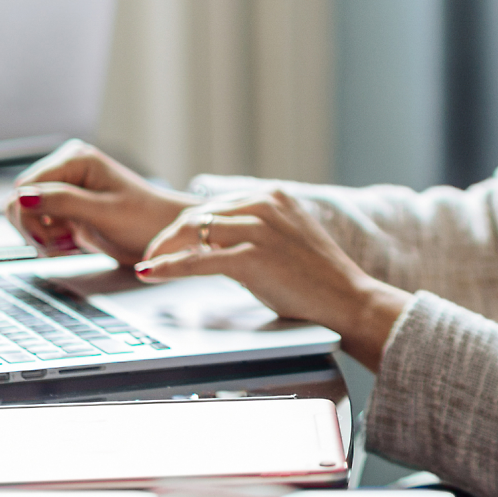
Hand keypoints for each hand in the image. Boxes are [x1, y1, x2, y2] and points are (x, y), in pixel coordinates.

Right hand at [6, 140, 191, 262]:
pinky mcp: (66, 210)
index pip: (25, 186)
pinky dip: (50, 241)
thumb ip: (63, 202)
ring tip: (69, 245)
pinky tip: (72, 245)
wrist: (164, 237)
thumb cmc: (144, 220)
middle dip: (34, 228)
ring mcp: (65, 190)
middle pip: (20, 201)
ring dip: (42, 238)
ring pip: (26, 216)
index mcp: (75, 159)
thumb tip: (22, 196)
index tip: (48, 239)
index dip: (28, 214)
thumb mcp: (104, 212)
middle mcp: (66, 169)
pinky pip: (40, 226)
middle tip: (61, 245)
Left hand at [134, 190, 410, 370]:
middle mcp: (266, 205)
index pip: (215, 203)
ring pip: (194, 232)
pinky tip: (151, 271)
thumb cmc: (318, 278)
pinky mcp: (252, 258)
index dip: (188, 224)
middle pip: (199, 213)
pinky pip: (198, 260)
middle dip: (171, 235)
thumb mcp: (287, 237)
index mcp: (274, 196)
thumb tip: (211, 238)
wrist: (347, 300)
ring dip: (165, 248)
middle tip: (154, 253)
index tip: (171, 240)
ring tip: (150, 262)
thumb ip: (254, 229)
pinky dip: (169, 266)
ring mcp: (260, 230)